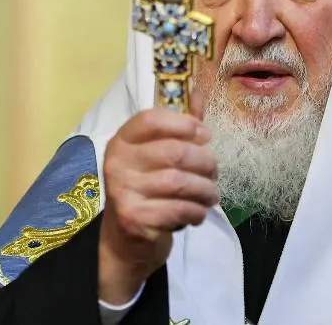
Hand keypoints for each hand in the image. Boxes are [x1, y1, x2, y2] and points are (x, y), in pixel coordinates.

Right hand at [98, 108, 218, 303]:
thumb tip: (198, 91)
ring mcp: (123, 190)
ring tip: (211, 194)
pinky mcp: (134, 218)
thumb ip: (179, 126)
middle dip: (205, 162)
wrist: (126, 239)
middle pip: (175, 151)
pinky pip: (179, 209)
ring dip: (206, 190)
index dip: (184, 123)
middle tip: (214, 172)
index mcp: (122, 141)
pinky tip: (198, 212)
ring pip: (180, 182)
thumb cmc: (149, 188)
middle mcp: (117, 163)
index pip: (151, 119)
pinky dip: (197, 211)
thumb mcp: (158, 155)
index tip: (204, 135)